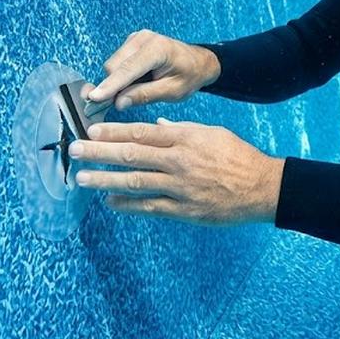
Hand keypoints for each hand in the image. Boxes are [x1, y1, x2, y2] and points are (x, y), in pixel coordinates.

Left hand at [69, 118, 284, 225]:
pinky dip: (128, 204)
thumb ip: (181, 130)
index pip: (141, 133)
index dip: (114, 132)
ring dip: (105, 179)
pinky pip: (150, 207)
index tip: (91, 130)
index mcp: (185, 138)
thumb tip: (156, 127)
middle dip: (100, 152)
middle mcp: (179, 161)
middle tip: (75, 150)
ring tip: (82, 178)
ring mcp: (180, 187)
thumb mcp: (211, 133)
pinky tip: (109, 201)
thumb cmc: (238, 156)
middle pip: (132, 155)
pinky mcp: (184, 210)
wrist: (264, 187)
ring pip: (136, 181)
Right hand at [84, 30, 220, 110]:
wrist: (198, 61)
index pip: (128, 69)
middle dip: (112, 87)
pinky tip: (135, 82)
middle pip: (114, 67)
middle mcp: (143, 38)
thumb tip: (119, 102)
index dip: (110, 85)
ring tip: (136, 91)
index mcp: (157, 49)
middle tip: (119, 104)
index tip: (93, 98)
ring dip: (117, 82)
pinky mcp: (131, 42)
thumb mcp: (172, 91)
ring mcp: (135, 38)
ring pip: (113, 66)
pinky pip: (117, 63)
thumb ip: (145, 95)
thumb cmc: (189, 76)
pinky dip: (120, 76)